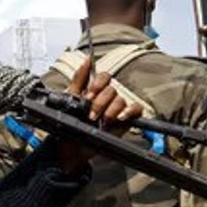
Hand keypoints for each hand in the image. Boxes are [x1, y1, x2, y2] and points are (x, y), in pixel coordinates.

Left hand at [55, 58, 142, 173]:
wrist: (73, 147)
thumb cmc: (71, 124)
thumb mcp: (70, 99)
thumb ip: (78, 79)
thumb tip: (86, 59)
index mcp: (96, 90)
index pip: (104, 77)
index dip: (97, 85)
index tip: (88, 96)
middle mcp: (108, 97)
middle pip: (111, 89)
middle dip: (100, 102)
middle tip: (91, 115)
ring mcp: (118, 108)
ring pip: (121, 99)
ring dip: (110, 110)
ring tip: (101, 121)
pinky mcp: (127, 119)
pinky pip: (136, 109)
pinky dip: (129, 111)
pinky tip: (119, 118)